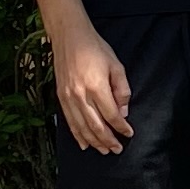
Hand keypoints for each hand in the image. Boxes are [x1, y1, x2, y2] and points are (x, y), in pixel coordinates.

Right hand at [50, 24, 132, 152]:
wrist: (69, 37)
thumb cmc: (95, 49)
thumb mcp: (116, 66)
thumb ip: (122, 90)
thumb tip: (123, 113)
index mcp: (97, 87)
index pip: (112, 115)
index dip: (121, 127)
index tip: (128, 133)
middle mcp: (81, 95)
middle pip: (96, 126)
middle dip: (108, 141)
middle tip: (117, 149)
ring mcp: (69, 98)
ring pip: (82, 127)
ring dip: (94, 142)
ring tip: (104, 150)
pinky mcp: (61, 97)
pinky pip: (70, 122)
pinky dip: (78, 135)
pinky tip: (84, 144)